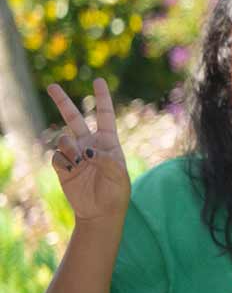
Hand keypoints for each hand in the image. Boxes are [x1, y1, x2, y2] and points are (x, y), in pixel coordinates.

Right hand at [45, 80, 130, 221]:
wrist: (100, 212)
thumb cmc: (116, 193)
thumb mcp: (119, 176)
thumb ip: (106, 161)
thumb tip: (87, 151)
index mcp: (108, 142)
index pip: (104, 115)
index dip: (102, 98)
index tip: (99, 81)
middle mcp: (89, 144)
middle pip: (74, 118)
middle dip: (62, 102)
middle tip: (51, 85)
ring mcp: (74, 154)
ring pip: (63, 138)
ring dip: (69, 147)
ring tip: (80, 161)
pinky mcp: (63, 166)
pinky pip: (56, 156)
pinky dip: (62, 162)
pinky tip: (71, 171)